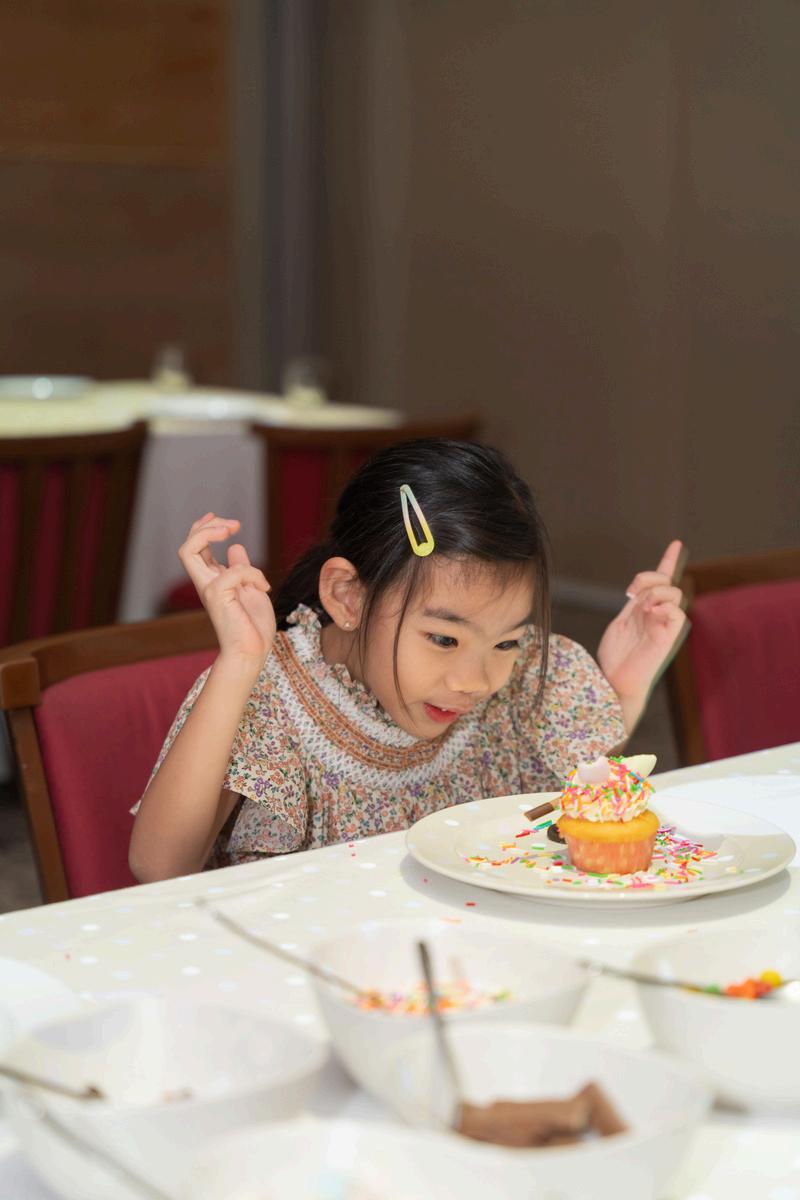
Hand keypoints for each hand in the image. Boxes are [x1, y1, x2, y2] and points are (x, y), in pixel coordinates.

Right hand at [178, 513, 275, 664]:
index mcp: (213, 580)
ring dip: (210, 532)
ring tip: (233, 530)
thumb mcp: (251, 589)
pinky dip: (252, 572)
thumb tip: (235, 546)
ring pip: (189, 551)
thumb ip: (241, 568)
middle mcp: (206, 583)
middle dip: (205, 527)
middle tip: (232, 525)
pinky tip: (264, 586)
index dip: (206, 530)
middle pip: (186, 546)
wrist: (253, 652)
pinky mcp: (218, 596)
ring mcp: (209, 589)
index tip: (227, 523)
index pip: (197, 549)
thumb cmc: (253, 626)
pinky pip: (232, 570)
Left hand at [597, 540, 687, 733]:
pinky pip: (678, 613)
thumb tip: (641, 590)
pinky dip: (664, 606)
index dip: (669, 560)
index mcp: (647, 609)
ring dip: (655, 592)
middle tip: (630, 591)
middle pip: (667, 581)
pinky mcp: (669, 637)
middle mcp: (660, 614)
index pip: (663, 581)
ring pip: (674, 593)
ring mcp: (666, 625)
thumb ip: (634, 603)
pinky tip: (650, 612)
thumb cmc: (616, 657)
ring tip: (640, 606)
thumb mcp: (622, 621)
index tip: (676, 543)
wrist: (615, 680)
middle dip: (649, 576)